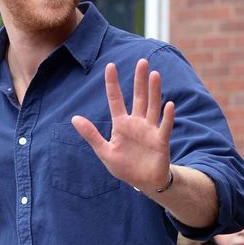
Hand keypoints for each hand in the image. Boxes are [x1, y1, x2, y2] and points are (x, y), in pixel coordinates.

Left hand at [71, 59, 174, 194]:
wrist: (144, 182)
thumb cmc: (124, 166)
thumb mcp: (104, 151)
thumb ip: (91, 134)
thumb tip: (74, 118)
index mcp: (121, 123)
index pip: (116, 99)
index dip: (113, 83)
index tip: (110, 65)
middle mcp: (137, 122)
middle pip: (138, 97)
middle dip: (140, 80)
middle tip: (142, 61)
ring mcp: (150, 130)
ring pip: (152, 106)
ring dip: (154, 91)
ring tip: (155, 74)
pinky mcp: (161, 141)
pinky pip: (165, 126)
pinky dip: (167, 116)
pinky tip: (169, 104)